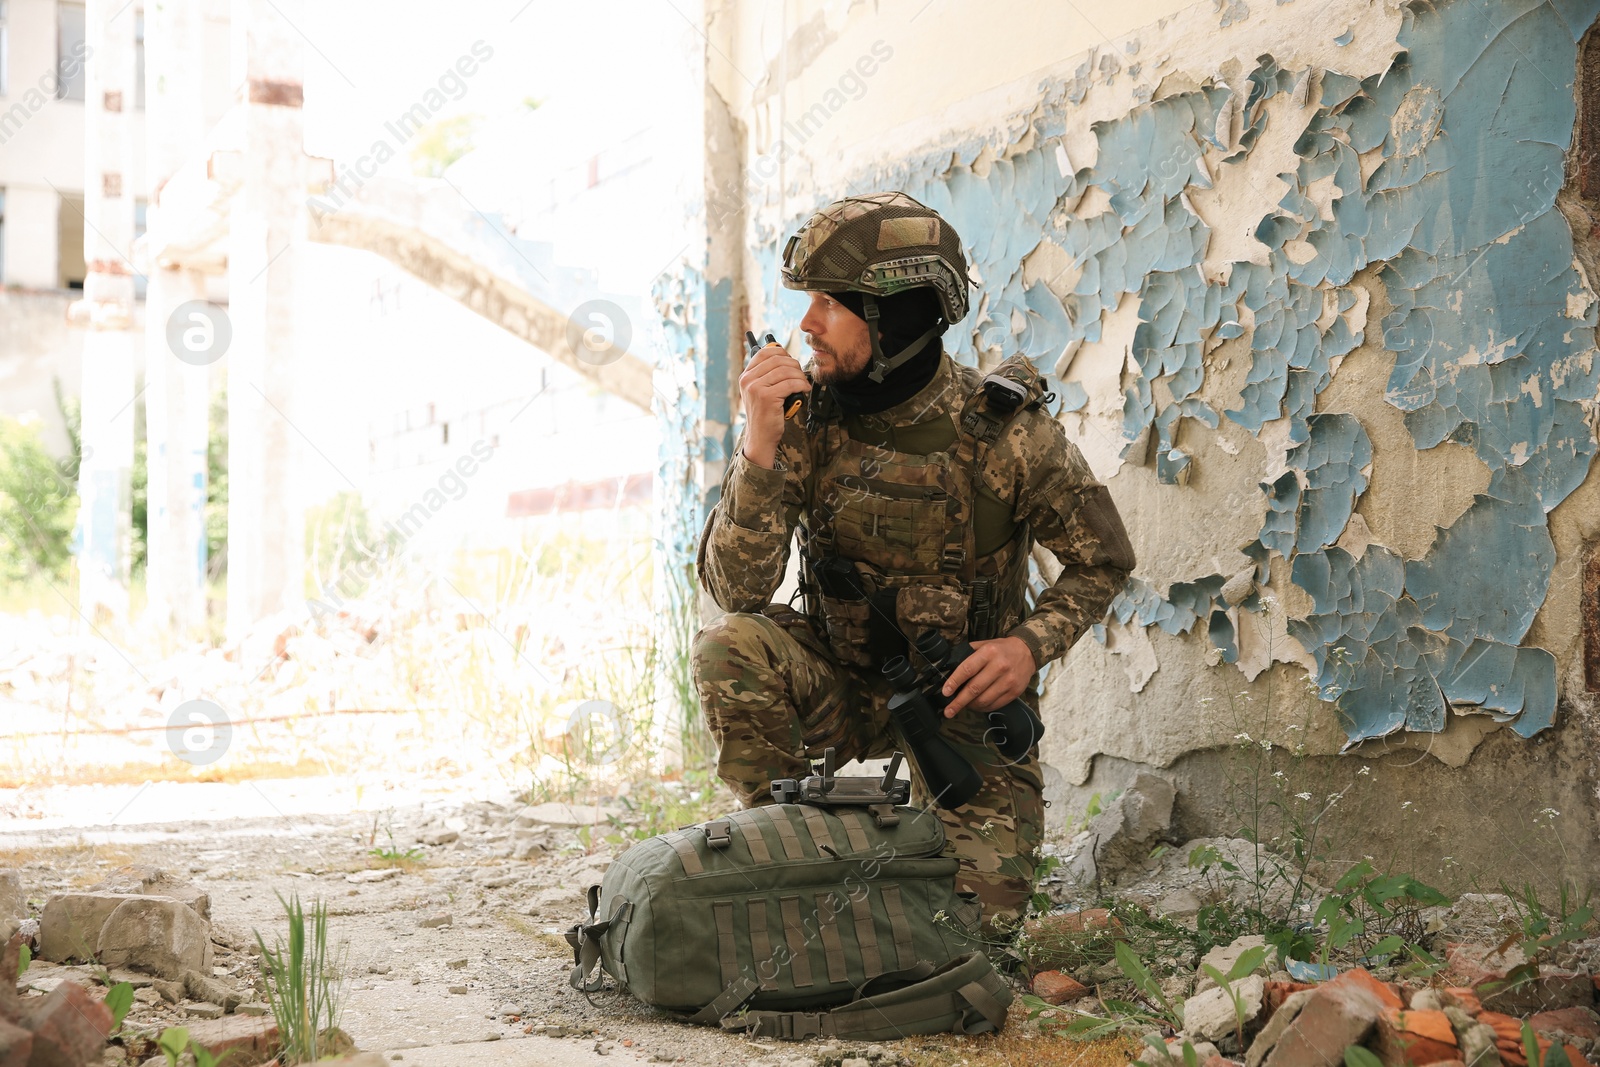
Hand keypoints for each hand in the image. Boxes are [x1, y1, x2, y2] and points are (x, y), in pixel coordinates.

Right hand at [738, 343, 810, 467]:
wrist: (760, 437)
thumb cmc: (764, 415)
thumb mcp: (760, 392)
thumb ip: (766, 376)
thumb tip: (784, 357)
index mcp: (746, 376)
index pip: (764, 353)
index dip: (781, 353)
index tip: (791, 361)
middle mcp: (748, 380)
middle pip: (777, 360)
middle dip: (794, 365)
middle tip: (801, 375)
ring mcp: (756, 388)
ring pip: (786, 371)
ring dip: (800, 376)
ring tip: (804, 383)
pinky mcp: (767, 397)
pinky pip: (790, 383)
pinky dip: (801, 384)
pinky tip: (804, 389)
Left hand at [940, 637, 1035, 716]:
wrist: (1028, 651)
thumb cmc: (1001, 649)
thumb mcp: (984, 644)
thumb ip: (967, 654)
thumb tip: (949, 667)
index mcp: (989, 652)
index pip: (967, 669)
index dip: (954, 682)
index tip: (945, 692)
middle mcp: (999, 667)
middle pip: (974, 688)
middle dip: (959, 702)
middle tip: (948, 711)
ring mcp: (1008, 681)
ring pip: (984, 700)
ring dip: (970, 706)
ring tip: (962, 706)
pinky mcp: (1014, 692)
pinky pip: (994, 705)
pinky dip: (982, 708)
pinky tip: (976, 706)